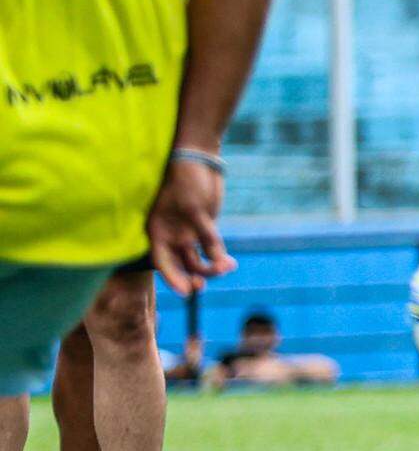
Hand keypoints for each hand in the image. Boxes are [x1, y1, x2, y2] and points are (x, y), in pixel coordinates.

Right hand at [147, 156, 236, 295]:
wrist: (198, 159)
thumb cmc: (187, 181)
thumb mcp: (195, 209)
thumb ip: (205, 235)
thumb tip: (216, 261)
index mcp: (157, 231)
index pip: (162, 261)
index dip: (173, 277)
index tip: (186, 291)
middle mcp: (171, 235)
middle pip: (180, 264)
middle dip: (192, 277)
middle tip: (202, 285)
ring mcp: (188, 232)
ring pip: (196, 259)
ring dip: (209, 268)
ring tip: (225, 269)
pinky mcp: (204, 227)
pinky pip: (210, 248)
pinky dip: (219, 257)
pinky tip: (229, 263)